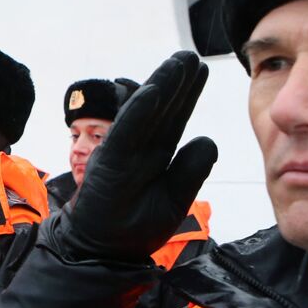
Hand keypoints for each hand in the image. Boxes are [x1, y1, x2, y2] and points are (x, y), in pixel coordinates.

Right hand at [59, 51, 217, 262]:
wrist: (100, 252)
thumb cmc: (133, 227)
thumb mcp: (174, 201)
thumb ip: (190, 172)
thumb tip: (207, 140)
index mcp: (155, 155)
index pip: (174, 118)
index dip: (187, 94)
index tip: (201, 69)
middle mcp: (139, 148)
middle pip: (162, 109)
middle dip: (177, 81)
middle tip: (191, 54)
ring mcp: (122, 152)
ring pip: (145, 113)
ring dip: (161, 85)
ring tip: (178, 61)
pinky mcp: (110, 163)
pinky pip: (127, 132)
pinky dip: (138, 110)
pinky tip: (152, 90)